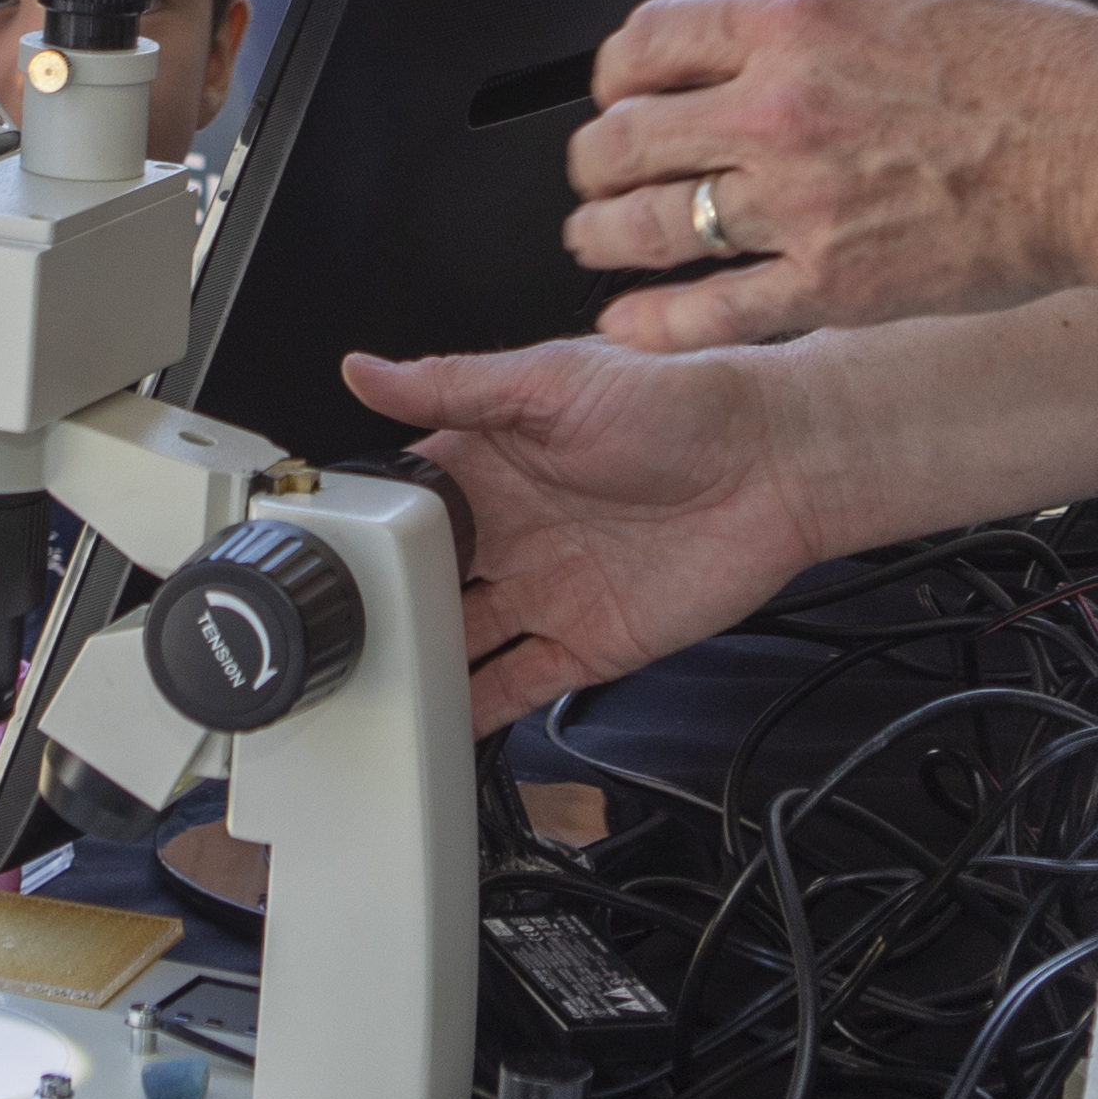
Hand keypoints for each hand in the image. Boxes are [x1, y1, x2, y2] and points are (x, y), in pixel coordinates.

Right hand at [363, 337, 845, 726]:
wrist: (778, 464)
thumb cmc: (683, 402)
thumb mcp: (554, 380)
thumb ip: (455, 385)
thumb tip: (365, 371)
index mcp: (490, 461)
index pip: (404, 503)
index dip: (364, 530)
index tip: (318, 558)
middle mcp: (511, 530)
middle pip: (424, 582)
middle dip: (382, 610)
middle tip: (333, 638)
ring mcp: (546, 591)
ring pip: (460, 640)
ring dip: (419, 663)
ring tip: (369, 690)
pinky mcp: (587, 642)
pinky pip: (516, 685)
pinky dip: (475, 710)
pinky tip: (437, 727)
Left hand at [557, 0, 1097, 350]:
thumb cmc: (1041, 71)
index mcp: (797, 28)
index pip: (648, 40)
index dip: (613, 70)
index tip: (619, 88)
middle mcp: (780, 112)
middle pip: (624, 136)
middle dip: (594, 157)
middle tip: (597, 170)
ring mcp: (800, 204)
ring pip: (646, 225)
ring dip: (601, 235)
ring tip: (596, 239)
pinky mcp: (833, 285)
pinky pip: (714, 313)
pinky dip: (656, 324)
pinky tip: (629, 323)